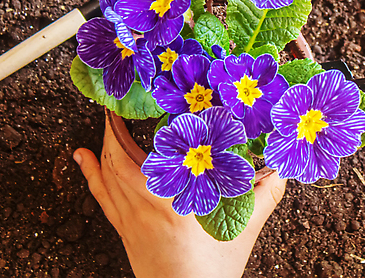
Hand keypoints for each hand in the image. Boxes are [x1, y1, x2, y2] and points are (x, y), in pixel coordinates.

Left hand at [73, 113, 285, 277]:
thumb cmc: (213, 271)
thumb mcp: (243, 230)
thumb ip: (264, 196)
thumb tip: (282, 169)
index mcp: (172, 202)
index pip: (149, 156)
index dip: (140, 128)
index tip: (139, 103)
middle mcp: (144, 207)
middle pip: (117, 159)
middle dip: (113, 128)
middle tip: (118, 104)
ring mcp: (130, 219)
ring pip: (107, 174)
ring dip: (102, 145)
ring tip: (103, 119)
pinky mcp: (124, 230)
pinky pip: (101, 195)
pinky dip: (90, 172)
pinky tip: (81, 157)